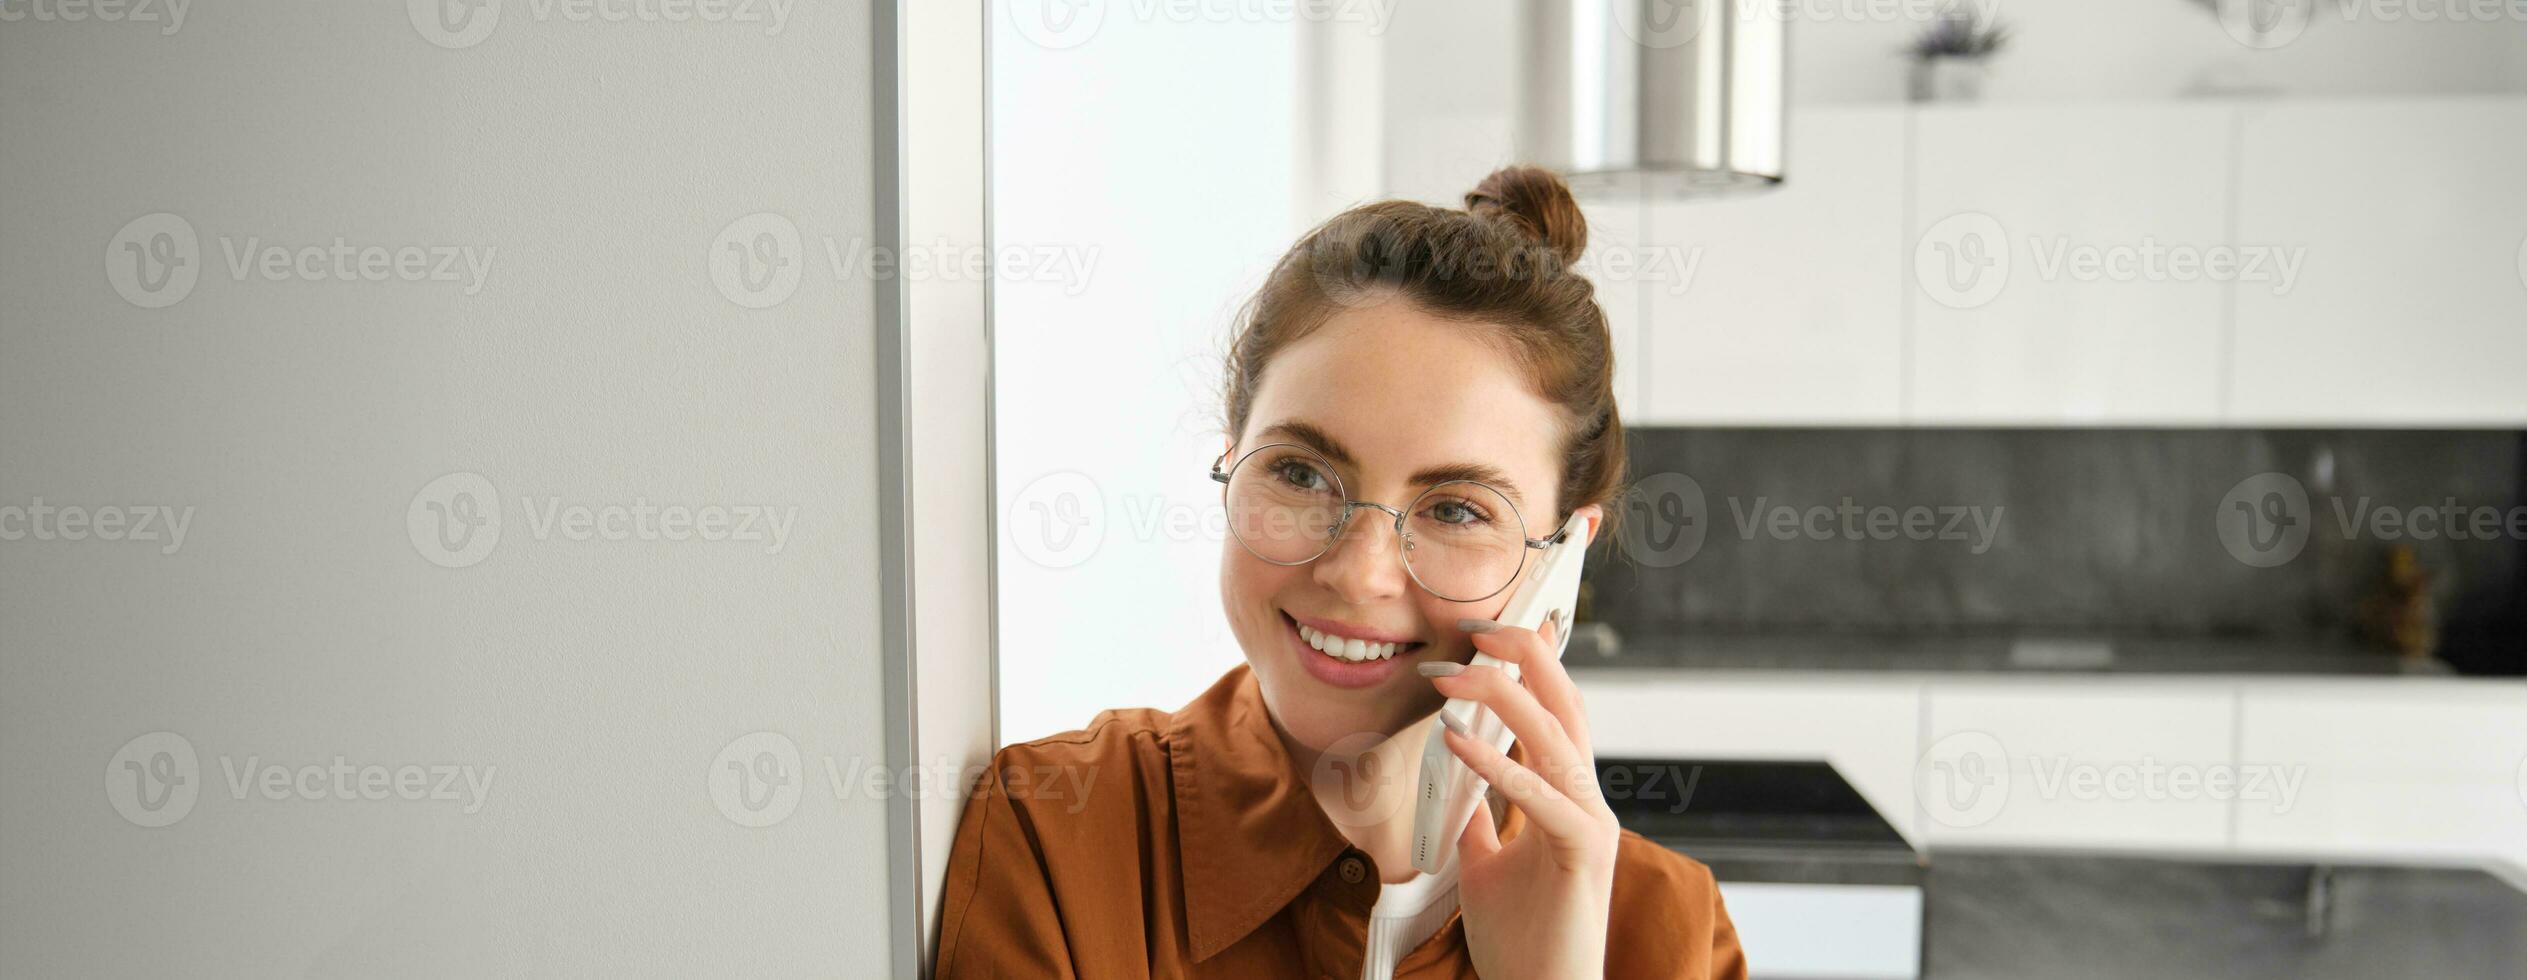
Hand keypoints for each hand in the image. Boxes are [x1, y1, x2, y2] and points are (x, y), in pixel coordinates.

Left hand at [1427, 612, 1619, 978]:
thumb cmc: (1521, 941)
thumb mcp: (1484, 866)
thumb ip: (1478, 822)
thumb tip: (1453, 786)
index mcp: (1566, 799)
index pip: (1554, 712)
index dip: (1527, 665)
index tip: (1484, 634)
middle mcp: (1586, 801)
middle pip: (1566, 704)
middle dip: (1525, 656)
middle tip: (1474, 629)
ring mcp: (1591, 825)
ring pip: (1559, 736)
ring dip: (1502, 697)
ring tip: (1452, 677)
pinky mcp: (1584, 854)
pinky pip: (1543, 797)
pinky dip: (1498, 764)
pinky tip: (1456, 741)